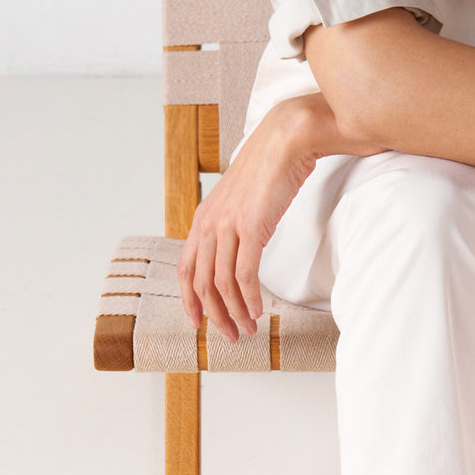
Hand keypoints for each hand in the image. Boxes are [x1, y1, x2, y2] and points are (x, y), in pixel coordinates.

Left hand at [177, 93, 386, 342]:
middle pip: (203, 283)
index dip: (189, 300)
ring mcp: (228, 225)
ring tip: (249, 329)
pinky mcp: (251, 227)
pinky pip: (245, 274)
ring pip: (223, 283)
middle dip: (215, 316)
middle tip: (231, 336)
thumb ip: (234, 223)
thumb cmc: (271, 167)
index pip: (187, 268)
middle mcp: (210, 223)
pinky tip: (258, 312)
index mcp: (204, 218)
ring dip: (236, 312)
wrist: (287, 139)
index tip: (199, 322)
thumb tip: (240, 246)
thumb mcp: (243, 199)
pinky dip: (250, 298)